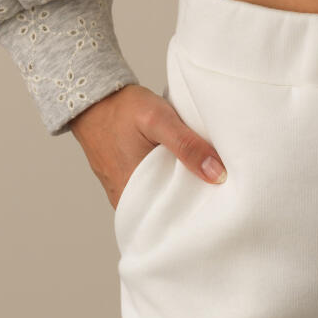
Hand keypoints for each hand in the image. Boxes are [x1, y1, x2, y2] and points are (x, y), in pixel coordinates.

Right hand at [68, 82, 228, 208]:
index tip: (222, 203)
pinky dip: (165, 180)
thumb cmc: (123, 109)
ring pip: (159, 199)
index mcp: (134, 194)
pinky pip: (150, 189)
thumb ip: (187, 146)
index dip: (199, 212)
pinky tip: (181, 169)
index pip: (173, 218)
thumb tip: (217, 174)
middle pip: (167, 210)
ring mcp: (124, 191)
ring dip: (178, 189)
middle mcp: (126, 200)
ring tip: (204, 179)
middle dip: (191, 202)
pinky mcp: (124, 181)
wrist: (95, 99)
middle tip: (219, 190)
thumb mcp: (159, 119)